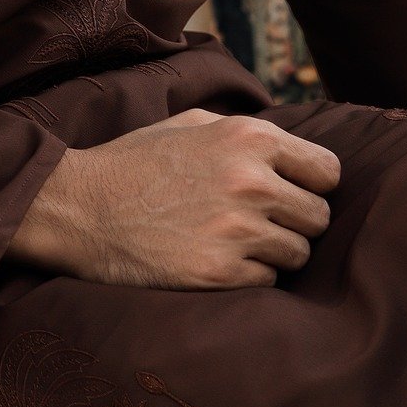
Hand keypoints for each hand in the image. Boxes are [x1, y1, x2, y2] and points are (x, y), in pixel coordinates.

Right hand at [6, 107, 340, 289]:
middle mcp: (251, 181)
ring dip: (272, 254)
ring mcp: (236, 230)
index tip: (291, 194)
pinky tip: (213, 261)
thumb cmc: (134, 162)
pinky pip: (267, 283)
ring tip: (232, 243)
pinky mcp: (218, 273)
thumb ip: (247, 133)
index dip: (312, 185)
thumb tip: (295, 152)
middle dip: (293, 222)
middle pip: (319, 217)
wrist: (77, 207)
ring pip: (298, 255)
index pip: (329, 172)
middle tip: (258, 224)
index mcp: (250, 137)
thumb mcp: (191, 124)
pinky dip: (247, 278)